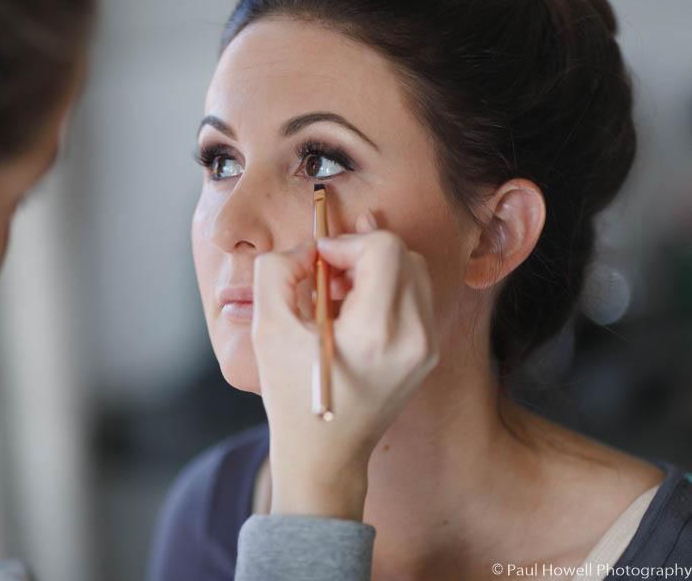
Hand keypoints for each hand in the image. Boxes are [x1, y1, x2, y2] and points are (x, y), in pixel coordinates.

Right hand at [251, 213, 438, 520]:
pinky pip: (416, 297)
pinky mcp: (429, 353)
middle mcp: (414, 338)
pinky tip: (354, 313)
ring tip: (338, 295)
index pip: (384, 248)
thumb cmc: (290, 393)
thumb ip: (277, 270)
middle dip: (360, 254)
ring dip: (375, 270)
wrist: (324, 454)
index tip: (318, 262)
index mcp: (376, 333)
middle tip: (326, 279)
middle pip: (403, 254)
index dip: (345, 243)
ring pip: (413, 271)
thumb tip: (308, 249)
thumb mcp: (267, 326)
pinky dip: (386, 291)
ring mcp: (427, 347)